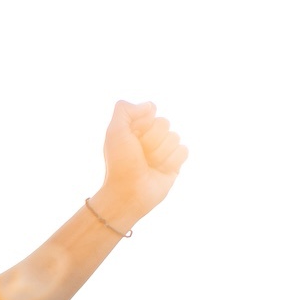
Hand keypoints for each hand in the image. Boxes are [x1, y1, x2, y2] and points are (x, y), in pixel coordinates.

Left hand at [93, 101, 187, 229]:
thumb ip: (125, 110)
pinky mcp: (174, 163)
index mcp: (135, 129)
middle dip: (152, 139)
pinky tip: (160, 170)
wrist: (129, 193)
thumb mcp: (115, 132)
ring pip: (175, 137)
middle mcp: (149, 138)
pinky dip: (171, 161)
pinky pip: (183, 150)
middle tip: (140, 155)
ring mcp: (162, 150)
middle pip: (164, 123)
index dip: (142, 125)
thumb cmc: (120, 163)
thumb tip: (150, 107)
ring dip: (160, 153)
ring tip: (149, 165)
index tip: (132, 139)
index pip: (151, 112)